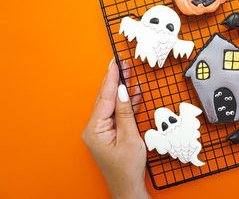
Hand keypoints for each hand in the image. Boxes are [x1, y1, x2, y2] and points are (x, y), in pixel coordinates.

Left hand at [82, 59, 149, 198]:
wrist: (128, 187)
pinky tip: (132, 91)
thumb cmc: (127, 168)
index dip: (111, 79)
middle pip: (106, 98)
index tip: (115, 63)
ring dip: (121, 89)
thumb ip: (125, 112)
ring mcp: (102, 130)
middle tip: (123, 63)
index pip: (105, 98)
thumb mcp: (130, 137)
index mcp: (95, 129)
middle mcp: (95, 128)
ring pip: (112, 104)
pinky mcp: (110, 132)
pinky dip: (125, 103)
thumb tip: (122, 91)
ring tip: (129, 72)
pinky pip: (117, 113)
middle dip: (116, 80)